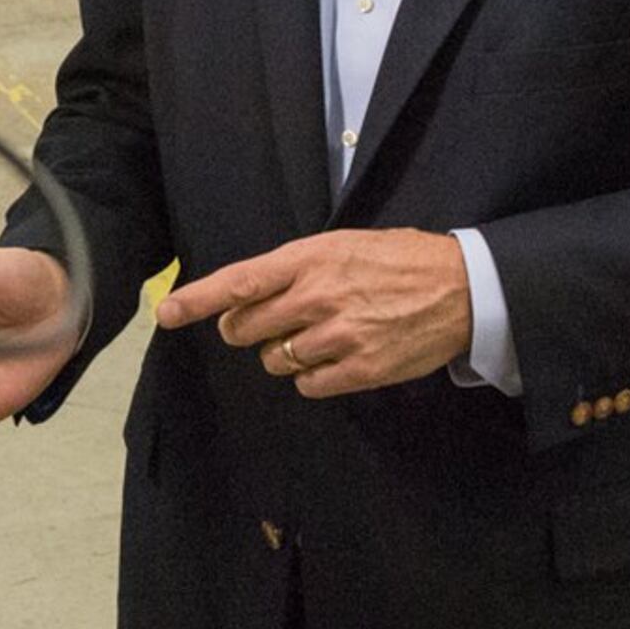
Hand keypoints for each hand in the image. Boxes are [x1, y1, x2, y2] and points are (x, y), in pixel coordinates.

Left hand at [157, 229, 468, 399]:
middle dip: (244, 330)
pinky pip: (308, 384)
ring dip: (283, 353)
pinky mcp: (360, 369)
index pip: (240, 281)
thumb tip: (253, 294)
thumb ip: (297, 268)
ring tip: (316, 336)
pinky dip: (310, 376)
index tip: (167, 313)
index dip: (198, 300)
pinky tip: (333, 359)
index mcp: (312, 259)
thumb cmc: (400, 260)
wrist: (462, 288)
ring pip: (275, 359)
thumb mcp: (345, 244)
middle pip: (247, 328)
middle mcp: (319, 297)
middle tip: (265, 324)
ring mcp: (339, 336)